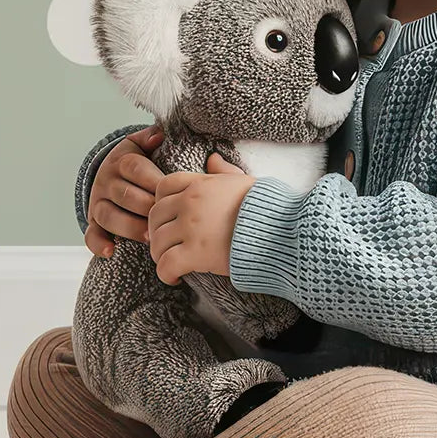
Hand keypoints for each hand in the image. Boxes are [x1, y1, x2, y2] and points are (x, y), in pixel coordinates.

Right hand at [85, 124, 163, 258]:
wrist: (112, 174)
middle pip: (124, 195)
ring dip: (128, 227)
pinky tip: (111, 251)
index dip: (154, 181)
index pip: (136, 169)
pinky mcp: (94, 222)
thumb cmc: (138, 163)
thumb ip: (150, 138)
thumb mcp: (142, 145)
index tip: (172, 193)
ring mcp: (99, 203)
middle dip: (146, 207)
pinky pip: (91, 234)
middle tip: (166, 218)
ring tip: (148, 236)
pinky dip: (98, 244)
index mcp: (122, 161)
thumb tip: (158, 134)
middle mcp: (107, 181)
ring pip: (108, 216)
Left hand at [147, 151, 256, 284]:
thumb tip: (213, 159)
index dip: (160, 202)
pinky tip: (176, 278)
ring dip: (159, 255)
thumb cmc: (266, 207)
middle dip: (157, 231)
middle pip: (156, 215)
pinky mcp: (195, 253)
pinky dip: (166, 274)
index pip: (164, 186)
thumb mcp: (243, 180)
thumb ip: (223, 171)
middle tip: (167, 244)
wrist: (280, 229)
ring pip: (157, 242)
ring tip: (171, 263)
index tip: (169, 216)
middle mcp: (190, 202)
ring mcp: (191, 227)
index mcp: (201, 183)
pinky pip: (166, 265)